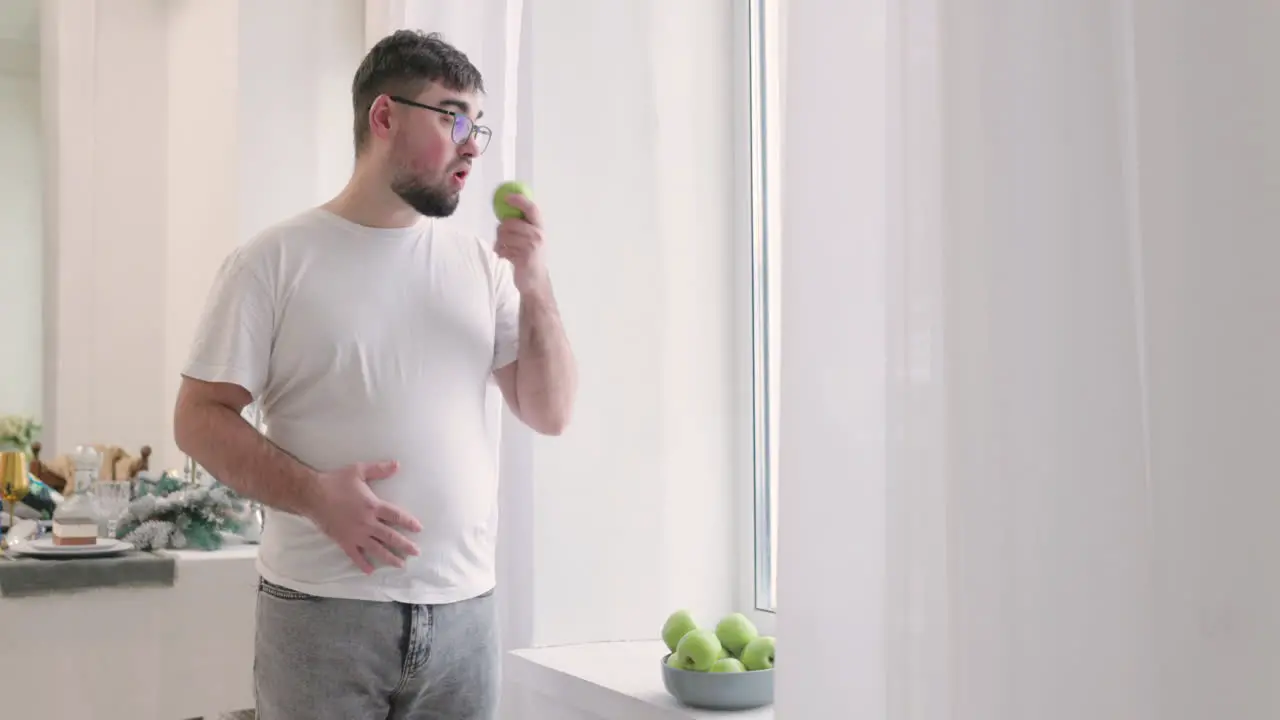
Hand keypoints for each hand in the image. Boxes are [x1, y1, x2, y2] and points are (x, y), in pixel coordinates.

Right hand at [306, 460, 421, 573]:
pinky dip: (363, 564)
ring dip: (389, 558)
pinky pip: (355, 555)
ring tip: (400, 565)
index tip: (419, 529)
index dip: (409, 522)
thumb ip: (379, 469)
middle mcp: (367, 523)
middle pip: (390, 536)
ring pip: (376, 549)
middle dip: (404, 545)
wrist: (312, 495)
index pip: (396, 515)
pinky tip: (370, 571)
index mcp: (373, 506)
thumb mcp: (358, 471)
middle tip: (416, 552)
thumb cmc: (336, 481)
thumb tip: (397, 465)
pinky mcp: (344, 541)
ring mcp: (355, 534)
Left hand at [496, 194, 550, 294]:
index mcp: (540, 228)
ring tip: (505, 249)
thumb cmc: (529, 258)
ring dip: (500, 243)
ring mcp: (531, 246)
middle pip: (510, 222)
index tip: (507, 197)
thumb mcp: (531, 239)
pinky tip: (505, 257)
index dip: (519, 200)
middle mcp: (538, 235)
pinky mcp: (523, 257)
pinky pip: (503, 248)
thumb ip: (522, 225)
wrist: (535, 281)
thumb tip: (504, 210)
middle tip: (502, 238)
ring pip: (504, 235)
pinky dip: (500, 252)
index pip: (531, 208)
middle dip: (501, 230)